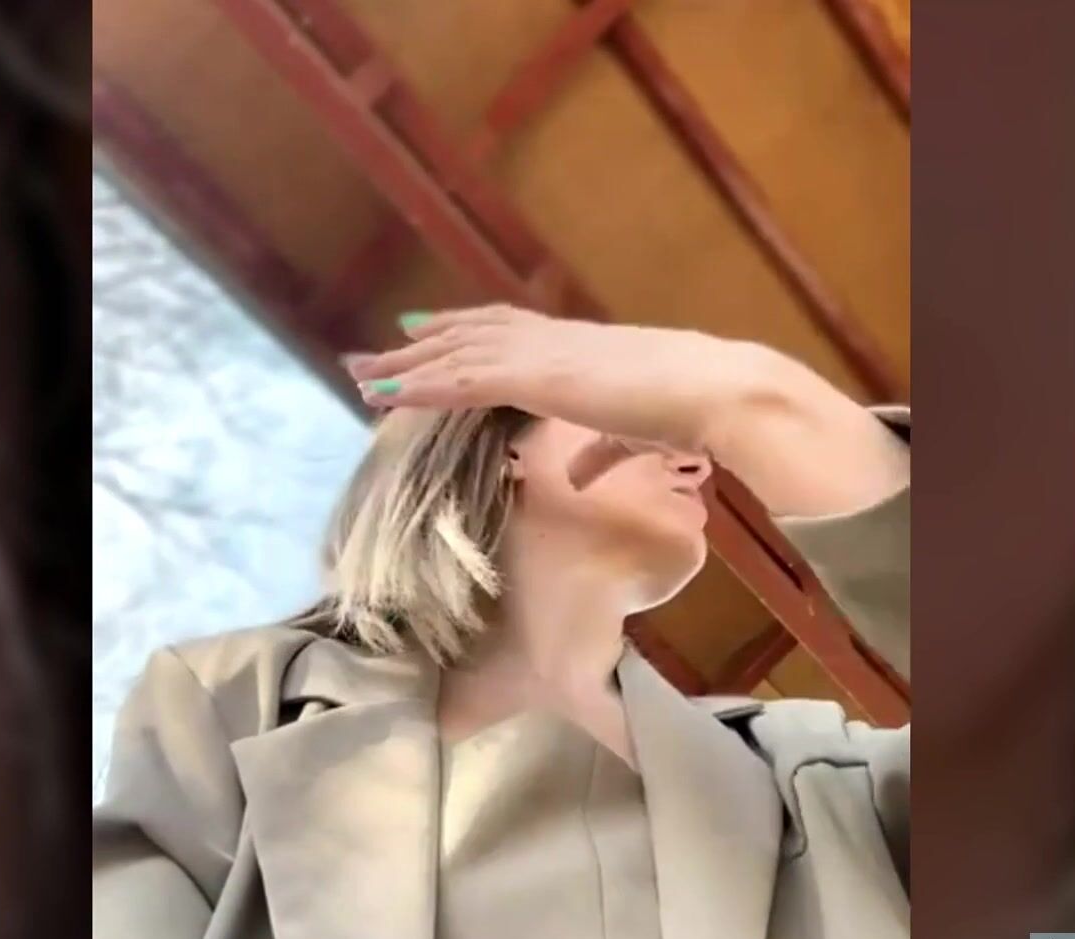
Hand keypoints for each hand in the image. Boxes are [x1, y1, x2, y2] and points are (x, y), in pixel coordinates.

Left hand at [344, 304, 781, 453]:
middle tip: (367, 358)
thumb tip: (582, 472)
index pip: (502, 330)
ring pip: (454, 353)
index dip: (457, 331)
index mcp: (574, 346)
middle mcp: (550, 339)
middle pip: (465, 336)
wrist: (714, 390)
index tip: (419, 332)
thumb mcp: (636, 432)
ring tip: (359, 376)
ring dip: (404, 366)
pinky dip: (421, 384)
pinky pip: (463, 379)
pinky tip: (388, 392)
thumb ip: (603, 449)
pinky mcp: (536, 376)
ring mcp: (541, 353)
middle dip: (415, 347)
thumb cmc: (688, 408)